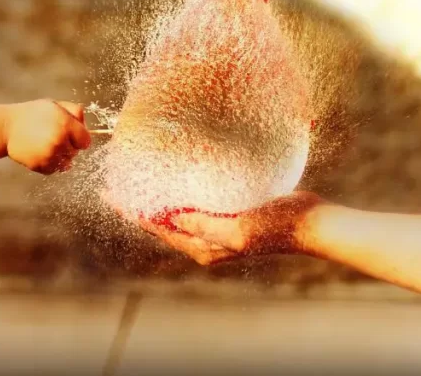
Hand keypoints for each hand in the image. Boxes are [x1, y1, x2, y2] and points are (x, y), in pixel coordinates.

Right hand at [5, 100, 90, 173]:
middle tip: (52, 136)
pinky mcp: (40, 165)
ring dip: (59, 156)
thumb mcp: (55, 105)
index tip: (71, 135)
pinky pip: (53, 169)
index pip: (86, 142)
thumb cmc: (33, 114)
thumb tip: (87, 129)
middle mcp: (59, 140)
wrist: (7, 126)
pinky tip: (39, 152)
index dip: (79, 138)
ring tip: (45, 144)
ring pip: (66, 163)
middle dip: (68, 146)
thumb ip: (75, 112)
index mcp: (66, 124)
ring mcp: (49, 155)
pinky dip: (49, 164)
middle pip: (75, 153)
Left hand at [123, 191, 323, 265]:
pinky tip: (174, 173)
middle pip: (162, 220)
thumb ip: (204, 226)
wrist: (311, 223)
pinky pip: (196, 201)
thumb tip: (169, 218)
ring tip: (137, 175)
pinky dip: (180, 189)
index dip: (132, 210)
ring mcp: (217, 227)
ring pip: (177, 210)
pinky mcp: (228, 212)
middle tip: (116, 182)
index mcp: (203, 248)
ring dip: (157, 195)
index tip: (110, 193)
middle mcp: (206, 240)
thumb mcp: (238, 229)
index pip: (157, 228)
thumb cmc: (277, 227)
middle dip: (138, 202)